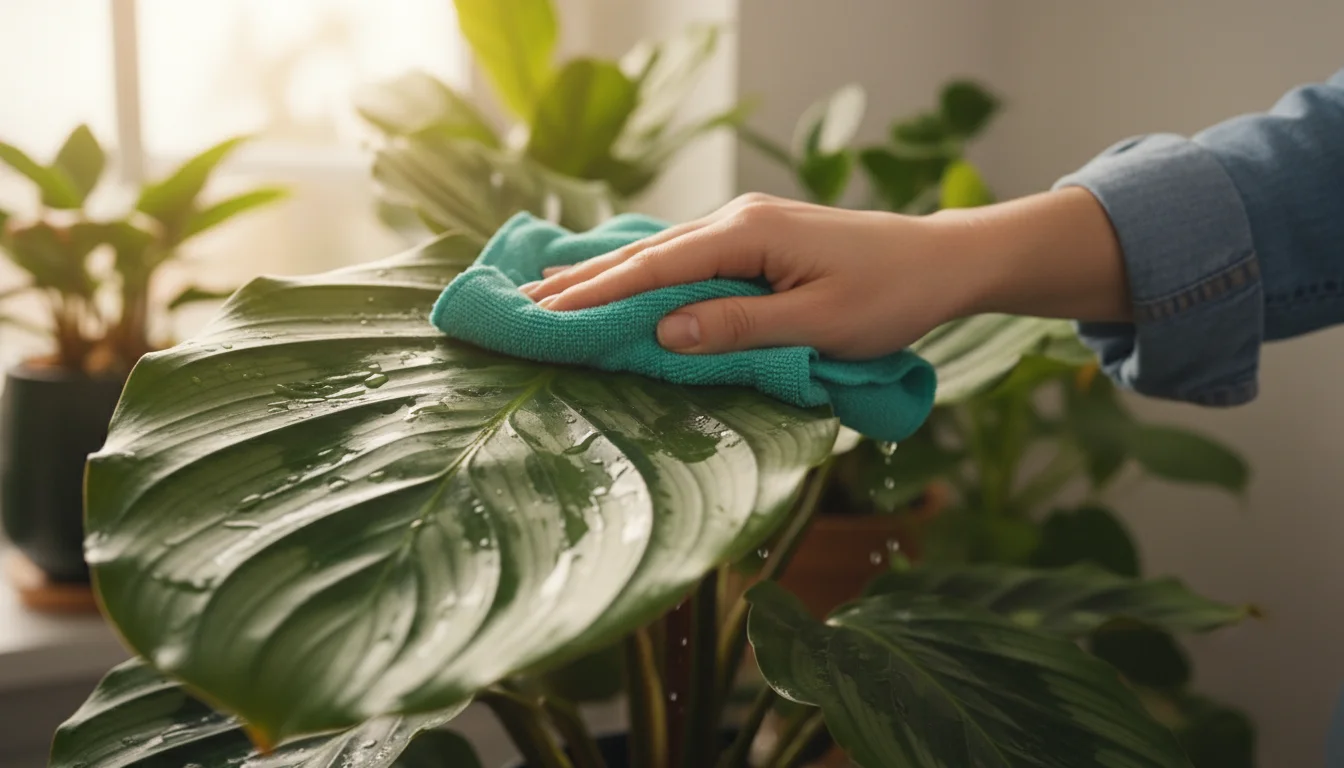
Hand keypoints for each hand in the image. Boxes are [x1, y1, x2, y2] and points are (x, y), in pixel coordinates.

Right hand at [521, 189, 1129, 357]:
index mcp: (748, 234)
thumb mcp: (818, 323)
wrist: (941, 263)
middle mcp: (737, 221)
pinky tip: (616, 279)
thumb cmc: (890, 297)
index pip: (655, 268)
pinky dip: (641, 272)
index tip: (545, 317)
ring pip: (660, 253)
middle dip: (582, 281)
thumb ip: (740, 329)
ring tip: (547, 293)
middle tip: (521, 306)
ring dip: (605, 276)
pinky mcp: (756, 241)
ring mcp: (746, 227)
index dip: (597, 295)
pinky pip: (684, 257)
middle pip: (645, 253)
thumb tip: (663, 333)